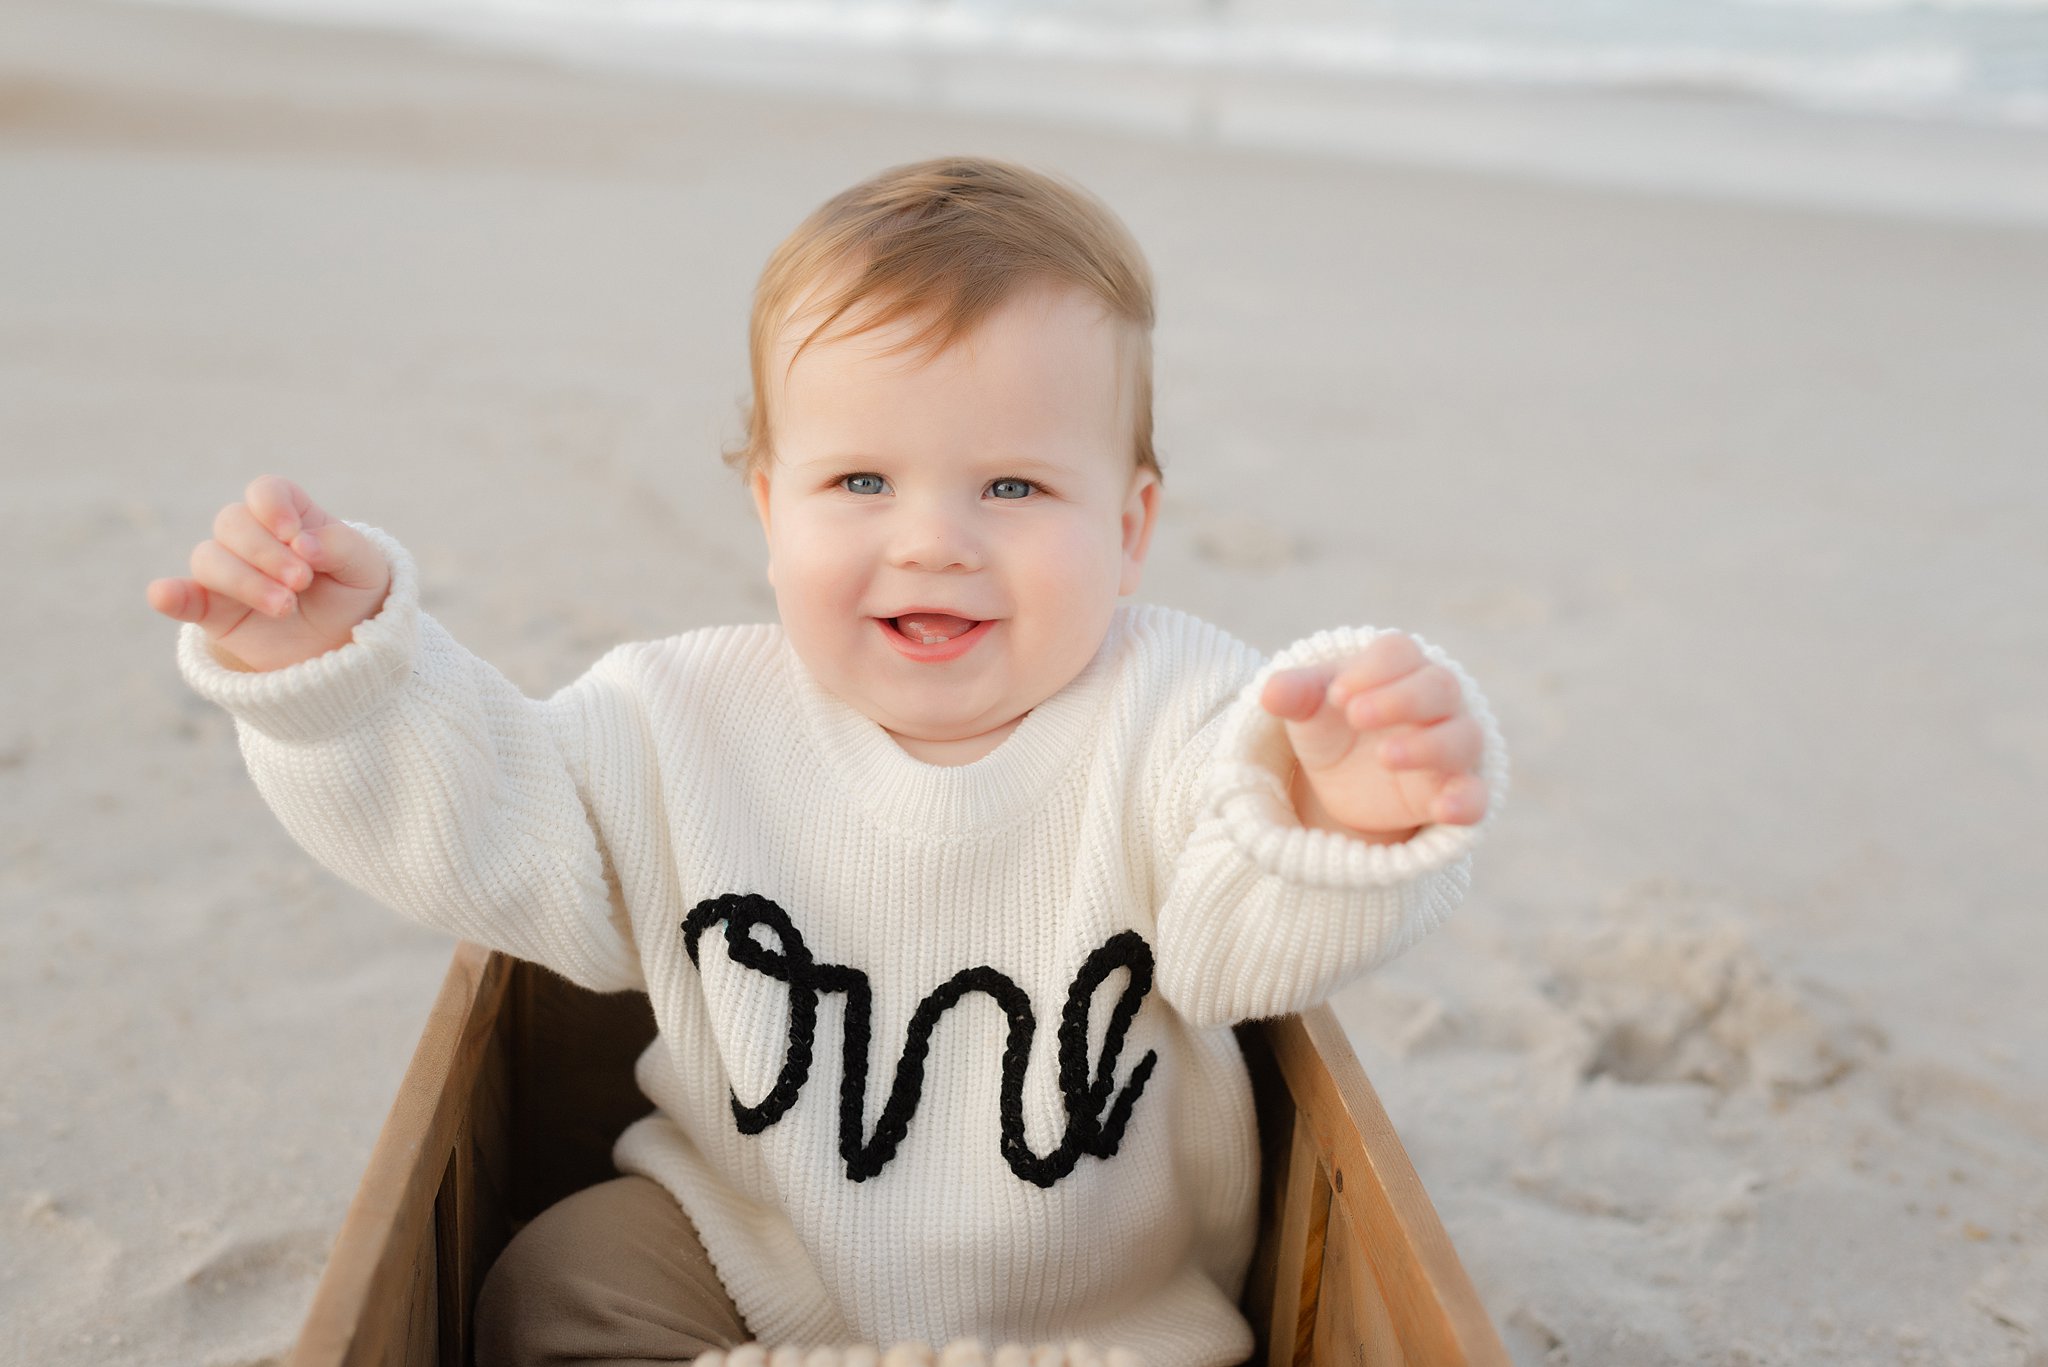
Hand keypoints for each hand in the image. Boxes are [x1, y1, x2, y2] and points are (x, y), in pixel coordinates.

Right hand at [146, 475, 390, 672]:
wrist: (346, 647)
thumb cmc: (354, 594)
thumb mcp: (365, 566)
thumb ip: (339, 546)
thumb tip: (302, 544)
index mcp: (290, 516)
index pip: (265, 492)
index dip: (273, 507)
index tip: (294, 535)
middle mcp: (253, 539)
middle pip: (232, 522)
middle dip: (266, 552)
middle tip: (302, 582)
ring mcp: (230, 574)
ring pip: (209, 558)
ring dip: (245, 581)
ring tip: (286, 605)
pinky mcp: (213, 611)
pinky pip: (181, 598)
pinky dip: (169, 595)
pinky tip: (165, 595)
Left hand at [1257, 631, 1489, 840]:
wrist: (1345, 783)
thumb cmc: (1332, 726)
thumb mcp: (1308, 710)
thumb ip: (1295, 695)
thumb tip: (1271, 692)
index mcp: (1398, 667)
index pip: (1399, 652)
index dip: (1371, 669)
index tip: (1336, 696)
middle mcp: (1435, 701)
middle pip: (1438, 687)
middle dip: (1401, 700)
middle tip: (1355, 716)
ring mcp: (1451, 746)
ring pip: (1463, 737)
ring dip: (1429, 745)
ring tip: (1385, 758)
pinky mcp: (1455, 792)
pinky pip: (1476, 794)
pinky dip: (1466, 801)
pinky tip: (1445, 809)